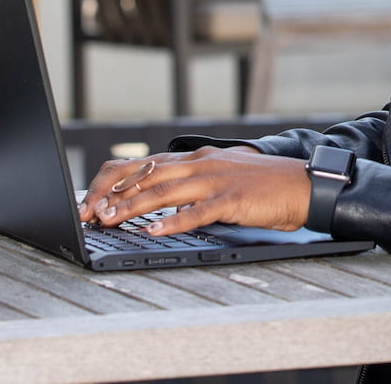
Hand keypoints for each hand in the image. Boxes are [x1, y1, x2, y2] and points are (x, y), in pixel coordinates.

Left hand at [79, 146, 310, 235]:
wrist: (301, 184)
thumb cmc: (261, 186)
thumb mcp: (219, 177)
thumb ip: (190, 185)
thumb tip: (157, 201)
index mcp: (195, 159)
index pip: (143, 165)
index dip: (113, 182)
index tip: (91, 200)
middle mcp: (200, 165)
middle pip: (146, 176)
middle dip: (113, 194)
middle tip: (89, 212)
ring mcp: (216, 180)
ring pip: (164, 192)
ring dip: (132, 207)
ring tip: (108, 219)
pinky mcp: (232, 199)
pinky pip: (197, 211)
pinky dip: (172, 221)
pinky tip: (154, 230)